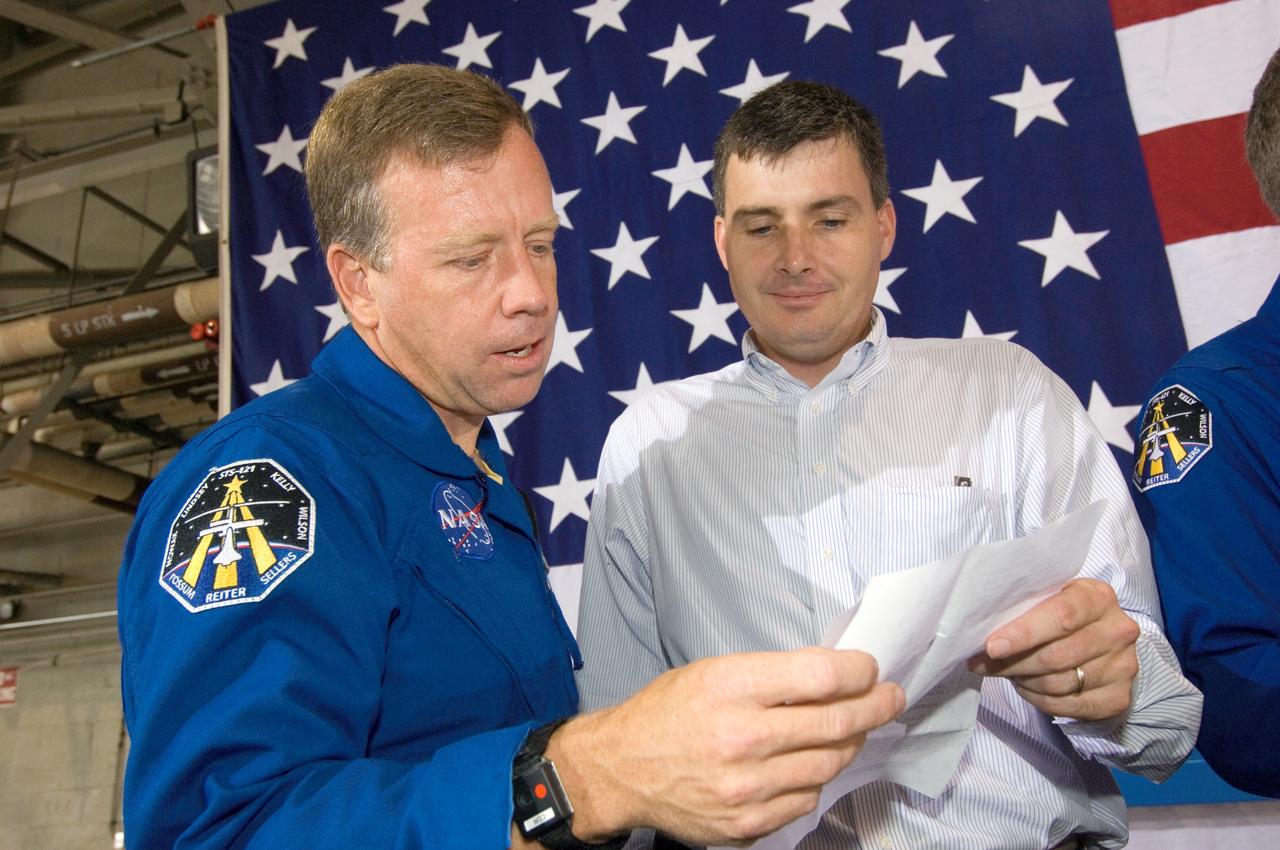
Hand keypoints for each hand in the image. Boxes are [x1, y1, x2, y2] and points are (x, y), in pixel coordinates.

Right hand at [549, 647, 903, 845]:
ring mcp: (747, 787)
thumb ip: (770, 675)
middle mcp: (741, 737)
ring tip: (854, 729)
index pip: (821, 676)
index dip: (859, 671)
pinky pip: (806, 799)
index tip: (870, 668)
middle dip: (875, 706)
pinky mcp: (747, 823)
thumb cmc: (665, 713)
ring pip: (829, 764)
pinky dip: (816, 779)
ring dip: (851, 743)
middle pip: (837, 722)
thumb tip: (832, 676)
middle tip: (889, 697)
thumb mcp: (712, 671)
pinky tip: (810, 763)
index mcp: (731, 687)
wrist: (621, 768)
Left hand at [968, 578, 1139, 720]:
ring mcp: (1123, 666)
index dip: (1024, 634)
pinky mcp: (1119, 697)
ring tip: (1007, 672)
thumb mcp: (1051, 599)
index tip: (992, 646)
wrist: (1107, 642)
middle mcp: (1118, 631)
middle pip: (1055, 655)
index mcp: (1098, 597)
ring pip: (1058, 683)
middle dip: (1012, 663)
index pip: (1061, 616)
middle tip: (983, 664)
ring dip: (1023, 680)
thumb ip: (1025, 609)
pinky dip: (1039, 699)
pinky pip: (1067, 706)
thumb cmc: (1066, 615)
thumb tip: (980, 635)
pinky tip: (1027, 686)